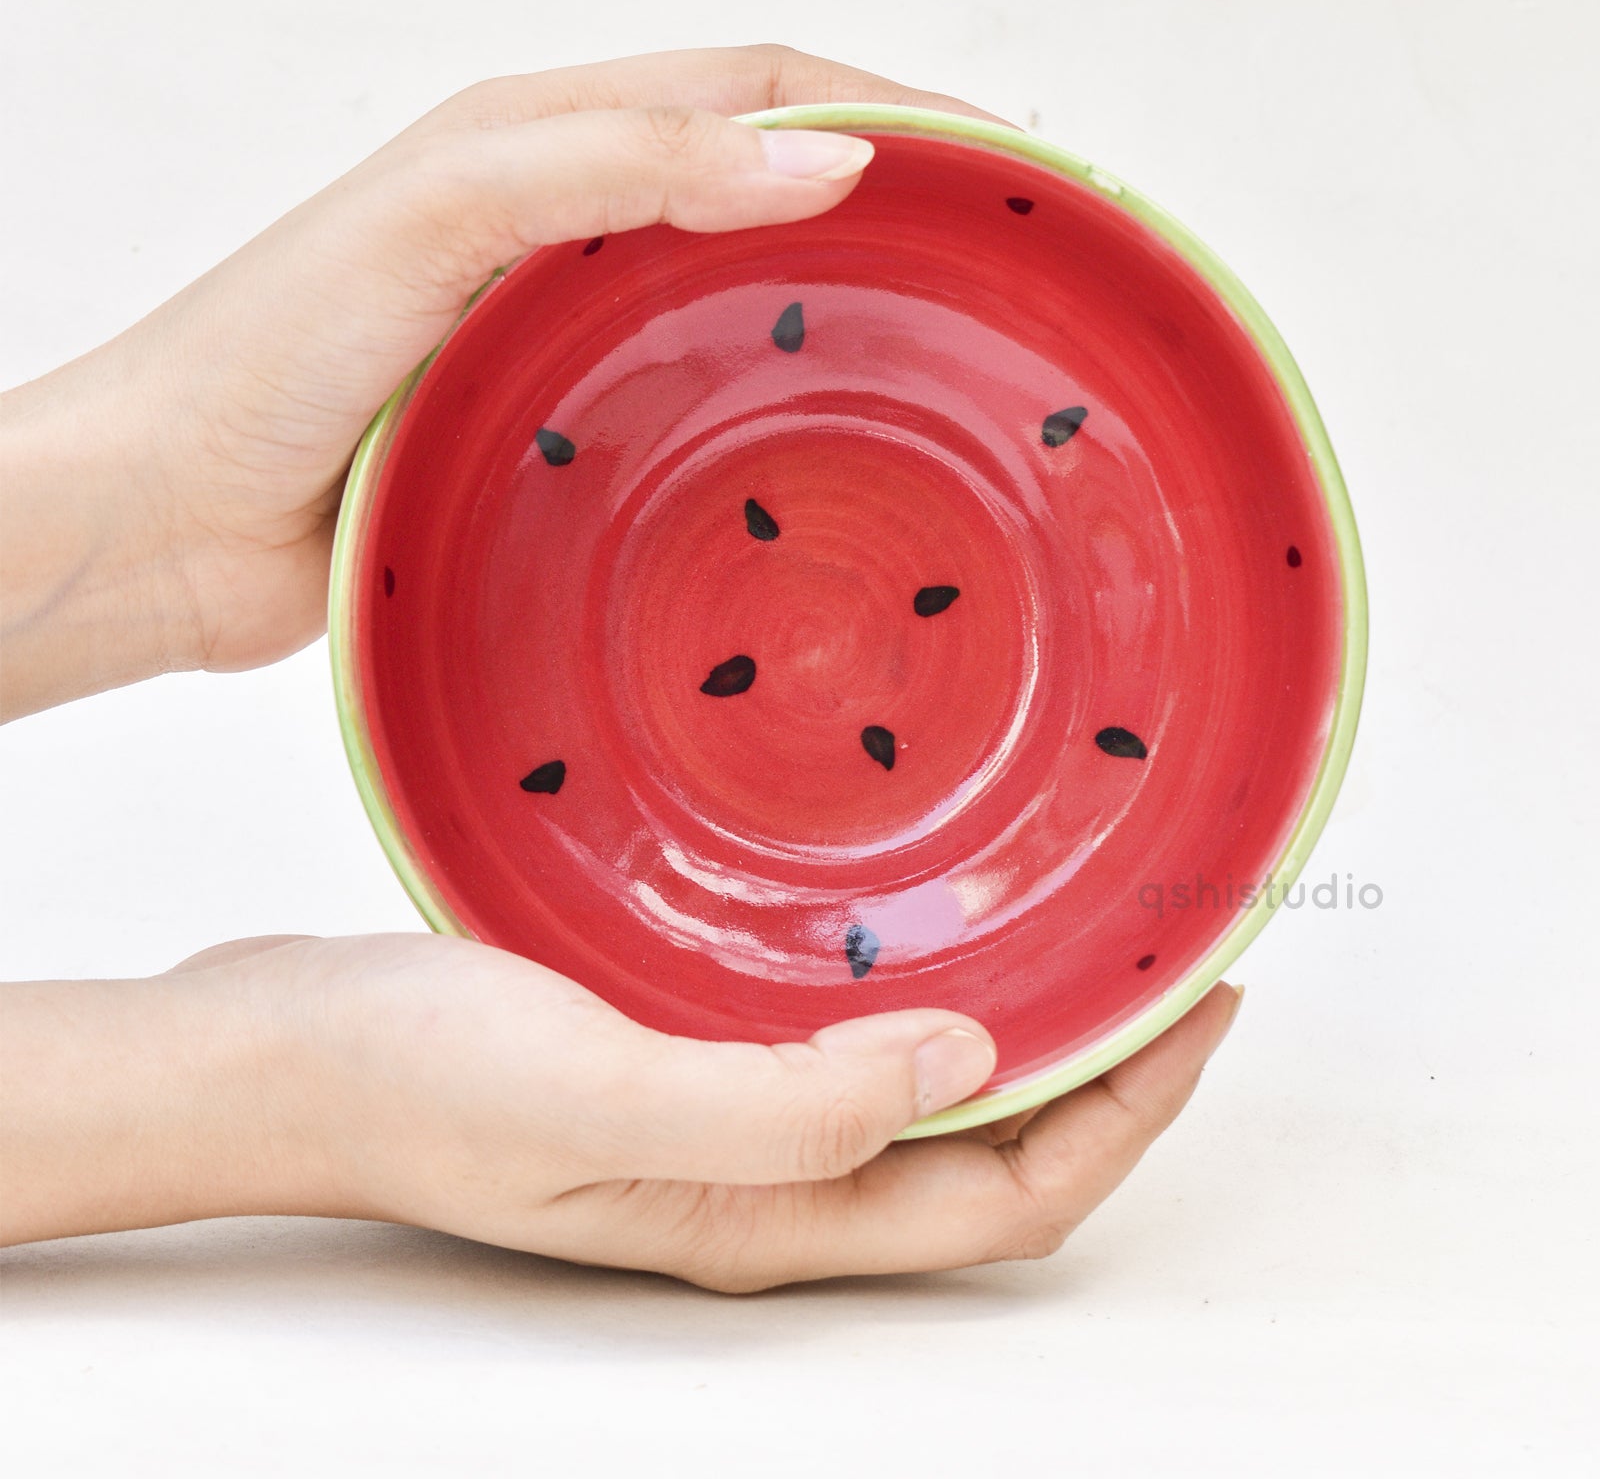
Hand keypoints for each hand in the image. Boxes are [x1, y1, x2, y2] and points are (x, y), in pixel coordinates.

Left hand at [0, 44, 1002, 718]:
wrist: (170, 519)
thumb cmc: (268, 354)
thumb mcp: (443, 213)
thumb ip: (623, 166)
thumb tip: (827, 158)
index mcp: (548, 137)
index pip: (759, 86)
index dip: (891, 109)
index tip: (1002, 163)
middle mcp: (571, 227)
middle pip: (770, 189)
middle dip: (894, 209)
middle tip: (1002, 269)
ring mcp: (571, 337)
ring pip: (740, 306)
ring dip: (840, 319)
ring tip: (945, 365)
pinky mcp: (560, 436)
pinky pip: (691, 409)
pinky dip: (766, 419)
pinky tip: (818, 463)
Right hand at [1, 933, 1240, 1289]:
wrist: (277, 1047)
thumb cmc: (408, 1077)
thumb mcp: (592, 1094)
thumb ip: (781, 1106)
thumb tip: (972, 1065)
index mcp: (767, 1214)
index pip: (1008, 1197)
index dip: (1130, 1111)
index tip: (1207, 1002)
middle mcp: (767, 1177)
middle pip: (992, 1155)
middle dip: (1109, 1071)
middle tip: (1179, 963)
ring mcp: (726, 1116)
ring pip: (930, 1094)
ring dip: (1024, 1025)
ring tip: (1086, 930)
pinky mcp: (684, 1047)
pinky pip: (850, 1034)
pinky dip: (921, 987)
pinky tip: (919, 913)